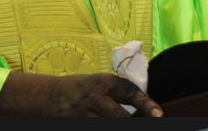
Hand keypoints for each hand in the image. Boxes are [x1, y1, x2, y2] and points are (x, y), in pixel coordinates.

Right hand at [0, 71, 162, 116]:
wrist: (49, 97)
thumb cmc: (80, 88)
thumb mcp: (98, 81)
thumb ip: (118, 91)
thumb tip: (145, 106)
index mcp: (102, 82)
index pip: (128, 91)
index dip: (145, 103)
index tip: (158, 114)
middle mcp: (94, 99)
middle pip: (119, 116)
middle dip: (132, 122)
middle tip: (147, 122)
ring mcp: (85, 116)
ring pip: (109, 125)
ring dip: (118, 124)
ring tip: (127, 122)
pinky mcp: (77, 126)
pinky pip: (97, 130)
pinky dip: (104, 128)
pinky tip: (105, 123)